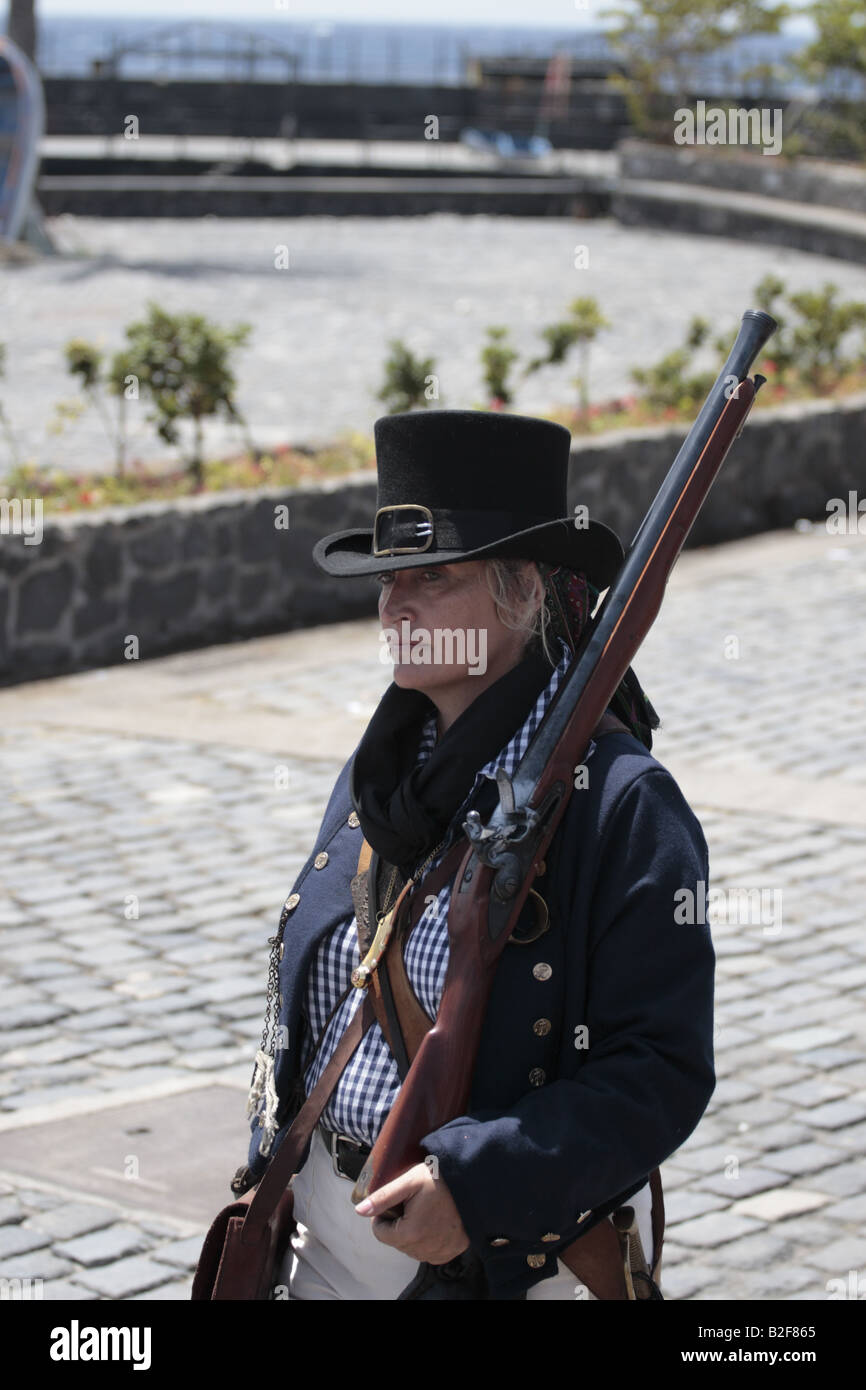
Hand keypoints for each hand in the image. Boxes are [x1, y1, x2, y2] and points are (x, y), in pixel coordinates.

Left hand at [354, 1162, 470, 1264]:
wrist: (474, 1182)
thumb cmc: (441, 1179)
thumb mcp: (409, 1181)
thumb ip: (383, 1197)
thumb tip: (360, 1210)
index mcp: (410, 1233)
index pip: (380, 1233)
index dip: (382, 1215)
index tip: (394, 1201)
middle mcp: (425, 1249)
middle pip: (396, 1241)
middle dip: (397, 1223)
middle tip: (410, 1202)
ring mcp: (440, 1252)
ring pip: (412, 1247)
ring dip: (411, 1233)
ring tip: (422, 1209)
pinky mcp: (452, 1251)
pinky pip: (430, 1251)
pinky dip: (427, 1239)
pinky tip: (433, 1221)